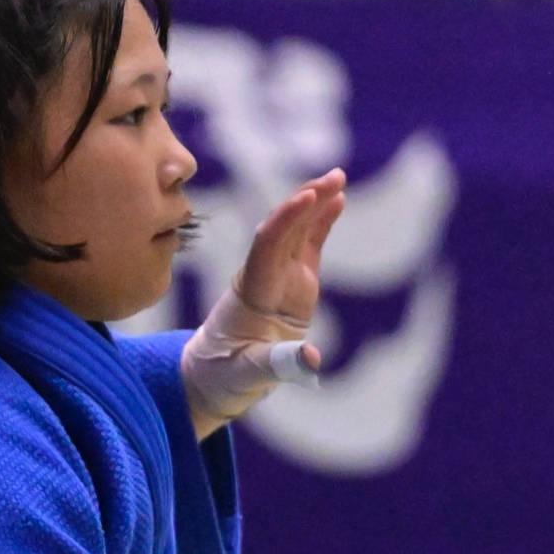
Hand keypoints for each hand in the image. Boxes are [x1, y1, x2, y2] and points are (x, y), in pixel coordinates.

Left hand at [181, 170, 344, 435]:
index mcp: (251, 293)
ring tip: (338, 177)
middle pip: (282, 228)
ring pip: (295, 231)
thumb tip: (312, 358)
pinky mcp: (294, 283)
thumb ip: (280, 365)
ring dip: (314, 203)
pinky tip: (338, 201)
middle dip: (305, 201)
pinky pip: (307, 245)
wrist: (214, 376)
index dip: (287, 220)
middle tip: (333, 178)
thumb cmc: (225, 376)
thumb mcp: (248, 375)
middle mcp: (263, 276)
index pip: (268, 246)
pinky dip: (321, 222)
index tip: (307, 198)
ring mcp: (279, 277)